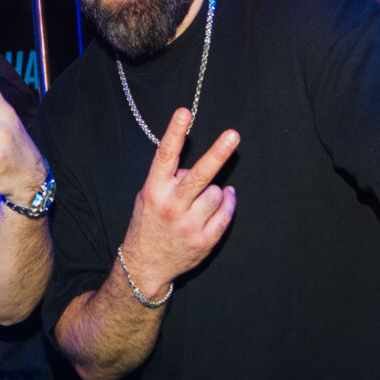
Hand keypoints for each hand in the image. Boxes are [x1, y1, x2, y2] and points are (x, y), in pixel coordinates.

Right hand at [118, 106, 239, 296]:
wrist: (145, 267)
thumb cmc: (148, 224)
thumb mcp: (147, 197)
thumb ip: (168, 179)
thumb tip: (192, 167)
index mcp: (154, 191)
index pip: (165, 156)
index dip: (175, 132)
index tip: (183, 112)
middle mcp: (171, 207)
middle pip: (199, 175)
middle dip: (218, 153)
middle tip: (234, 135)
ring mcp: (189, 225)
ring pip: (216, 193)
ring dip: (214, 191)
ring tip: (202, 200)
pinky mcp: (205, 240)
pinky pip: (226, 213)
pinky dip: (227, 204)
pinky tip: (221, 202)